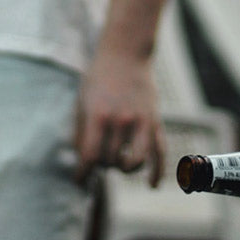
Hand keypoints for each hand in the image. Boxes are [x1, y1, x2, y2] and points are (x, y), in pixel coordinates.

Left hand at [74, 50, 164, 187]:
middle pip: (111, 160)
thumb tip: (82, 160)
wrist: (125, 54)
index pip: (89, 155)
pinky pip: (160, 153)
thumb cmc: (99, 78)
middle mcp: (121, 121)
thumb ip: (81, 132)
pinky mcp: (155, 122)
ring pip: (134, 162)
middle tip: (99, 159)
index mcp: (98, 115)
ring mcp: (141, 122)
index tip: (79, 180)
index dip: (82, 172)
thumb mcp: (82, 102)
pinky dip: (157, 172)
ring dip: (124, 169)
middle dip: (103, 164)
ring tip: (120, 164)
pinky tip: (151, 186)